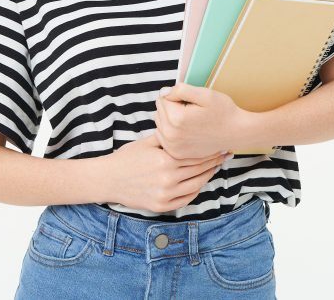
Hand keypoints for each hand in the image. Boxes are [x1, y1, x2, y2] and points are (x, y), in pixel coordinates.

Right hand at [105, 132, 230, 212]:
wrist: (108, 180)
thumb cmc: (126, 158)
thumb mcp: (146, 142)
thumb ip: (166, 137)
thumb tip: (182, 126)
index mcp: (165, 160)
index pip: (194, 155)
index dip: (209, 150)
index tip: (220, 145)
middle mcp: (168, 179)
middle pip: (198, 170)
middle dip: (213, 162)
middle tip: (225, 155)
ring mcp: (165, 194)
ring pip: (196, 185)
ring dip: (208, 176)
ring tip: (215, 168)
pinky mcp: (161, 206)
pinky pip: (185, 199)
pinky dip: (195, 191)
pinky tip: (200, 183)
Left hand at [153, 83, 247, 159]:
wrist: (236, 133)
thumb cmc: (223, 112)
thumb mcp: (205, 94)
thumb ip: (180, 90)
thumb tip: (163, 92)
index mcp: (176, 118)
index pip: (162, 98)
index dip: (176, 96)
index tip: (190, 101)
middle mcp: (171, 135)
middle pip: (159, 111)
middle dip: (171, 107)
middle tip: (190, 111)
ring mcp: (173, 147)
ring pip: (159, 124)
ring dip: (169, 119)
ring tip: (188, 120)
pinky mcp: (176, 153)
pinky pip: (163, 136)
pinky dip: (170, 132)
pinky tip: (185, 131)